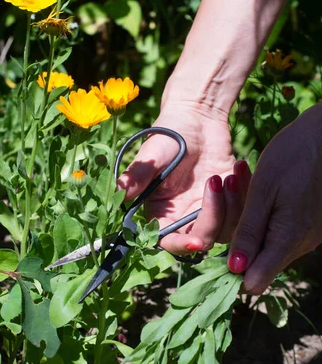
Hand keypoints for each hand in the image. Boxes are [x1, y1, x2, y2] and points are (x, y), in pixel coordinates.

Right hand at [117, 99, 251, 254]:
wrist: (198, 118)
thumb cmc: (170, 135)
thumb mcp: (152, 154)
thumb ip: (137, 175)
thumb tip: (119, 191)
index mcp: (162, 214)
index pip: (170, 242)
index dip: (182, 246)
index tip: (197, 242)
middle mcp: (186, 219)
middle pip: (204, 238)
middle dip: (214, 217)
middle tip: (215, 181)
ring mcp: (211, 212)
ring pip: (228, 229)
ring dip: (233, 205)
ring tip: (230, 174)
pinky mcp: (233, 201)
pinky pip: (245, 211)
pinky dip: (245, 193)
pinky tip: (239, 168)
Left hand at [228, 103, 321, 293]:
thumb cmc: (294, 154)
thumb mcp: (263, 190)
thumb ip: (249, 232)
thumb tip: (235, 270)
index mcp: (287, 240)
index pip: (254, 281)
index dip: (233, 269)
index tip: (218, 242)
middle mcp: (301, 245)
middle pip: (258, 262)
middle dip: (238, 236)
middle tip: (230, 190)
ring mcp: (308, 235)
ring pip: (267, 244)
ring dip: (250, 221)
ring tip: (246, 180)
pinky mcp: (310, 224)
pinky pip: (280, 231)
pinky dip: (265, 215)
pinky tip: (264, 186)